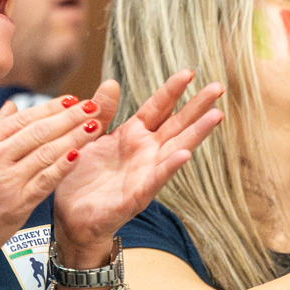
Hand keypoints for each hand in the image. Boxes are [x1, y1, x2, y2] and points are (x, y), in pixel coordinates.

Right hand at [0, 94, 123, 267]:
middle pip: (39, 130)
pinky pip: (46, 179)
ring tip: (94, 125)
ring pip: (47, 151)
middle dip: (70, 116)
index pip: (23, 117)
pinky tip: (79, 154)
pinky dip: (64, 165)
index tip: (72, 99)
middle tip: (92, 105)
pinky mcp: (17, 202)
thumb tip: (12, 106)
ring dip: (75, 136)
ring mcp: (5, 179)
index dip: (51, 107)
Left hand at [53, 74, 223, 259]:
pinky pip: (155, 180)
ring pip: (176, 149)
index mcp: (132, 135)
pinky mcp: (136, 197)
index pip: (157, 107)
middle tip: (219, 87)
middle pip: (176, 124)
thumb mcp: (88, 137)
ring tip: (216, 116)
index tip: (189, 72)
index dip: (172, 90)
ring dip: (196, 133)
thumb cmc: (81, 177)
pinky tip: (184, 155)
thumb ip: (103, 112)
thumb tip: (112, 82)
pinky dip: (169, 167)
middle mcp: (144, 153)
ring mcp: (144, 174)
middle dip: (197, 106)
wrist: (71, 217)